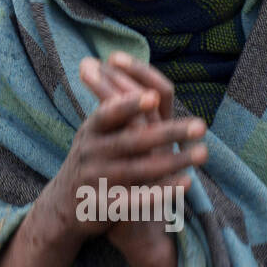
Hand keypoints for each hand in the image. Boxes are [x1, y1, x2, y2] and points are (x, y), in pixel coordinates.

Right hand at [80, 53, 203, 252]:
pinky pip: (139, 201)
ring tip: (203, 153)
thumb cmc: (89, 158)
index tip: (151, 98)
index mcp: (91, 130)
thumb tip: (105, 60)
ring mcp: (99, 180)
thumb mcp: (92, 130)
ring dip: (175, 161)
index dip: (129, 105)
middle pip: (134, 141)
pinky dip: (162, 192)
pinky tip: (186, 183)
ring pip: (142, 170)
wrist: (63, 206)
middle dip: (169, 132)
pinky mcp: (108, 206)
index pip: (109, 114)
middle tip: (200, 125)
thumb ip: (106, 102)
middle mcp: (93, 153)